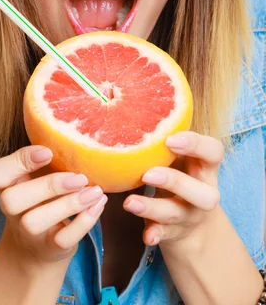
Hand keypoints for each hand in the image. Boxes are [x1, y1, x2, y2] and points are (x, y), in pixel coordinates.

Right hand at [0, 145, 107, 265]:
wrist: (40, 246)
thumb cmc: (42, 197)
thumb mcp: (38, 175)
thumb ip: (46, 157)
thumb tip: (78, 130)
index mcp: (8, 184)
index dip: (19, 161)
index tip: (48, 151)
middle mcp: (12, 210)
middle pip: (12, 200)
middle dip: (48, 185)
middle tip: (80, 176)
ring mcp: (28, 232)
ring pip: (34, 221)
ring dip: (68, 204)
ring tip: (94, 191)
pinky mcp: (49, 248)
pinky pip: (62, 240)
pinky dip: (83, 222)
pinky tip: (98, 204)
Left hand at [123, 131, 223, 248]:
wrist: (190, 221)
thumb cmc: (178, 173)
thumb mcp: (177, 156)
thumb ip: (161, 136)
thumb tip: (118, 96)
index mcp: (204, 167)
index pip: (214, 152)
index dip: (195, 145)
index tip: (170, 138)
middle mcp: (203, 191)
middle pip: (203, 192)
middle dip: (176, 183)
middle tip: (148, 173)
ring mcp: (190, 215)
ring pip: (178, 214)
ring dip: (154, 208)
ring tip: (129, 202)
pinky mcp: (174, 232)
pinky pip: (166, 236)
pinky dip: (155, 235)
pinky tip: (144, 235)